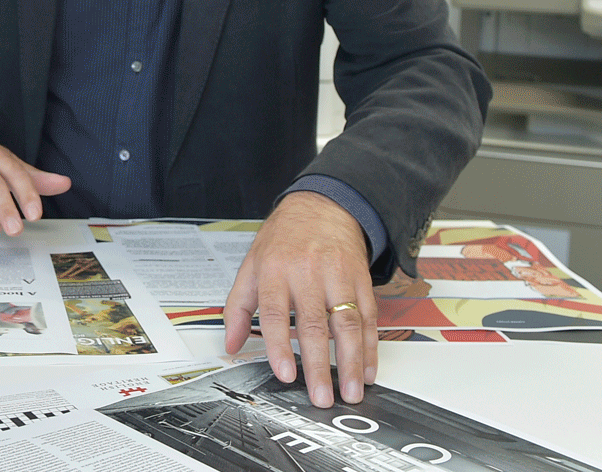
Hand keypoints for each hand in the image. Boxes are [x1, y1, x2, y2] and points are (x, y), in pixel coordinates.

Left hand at [223, 191, 376, 407]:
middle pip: (314, 325)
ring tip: (351, 391)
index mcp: (274, 270)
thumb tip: (230, 344)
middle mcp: (307, 273)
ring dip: (352, 362)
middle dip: (319, 365)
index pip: (275, 313)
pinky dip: (371, 346)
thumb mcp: (251, 264)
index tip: (286, 374)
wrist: (322, 206)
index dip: (279, 346)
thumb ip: (237, 306)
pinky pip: (369, 317)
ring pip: (348, 324)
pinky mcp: (361, 280)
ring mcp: (338, 276)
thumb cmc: (283, 239)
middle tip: (322, 396)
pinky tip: (369, 369)